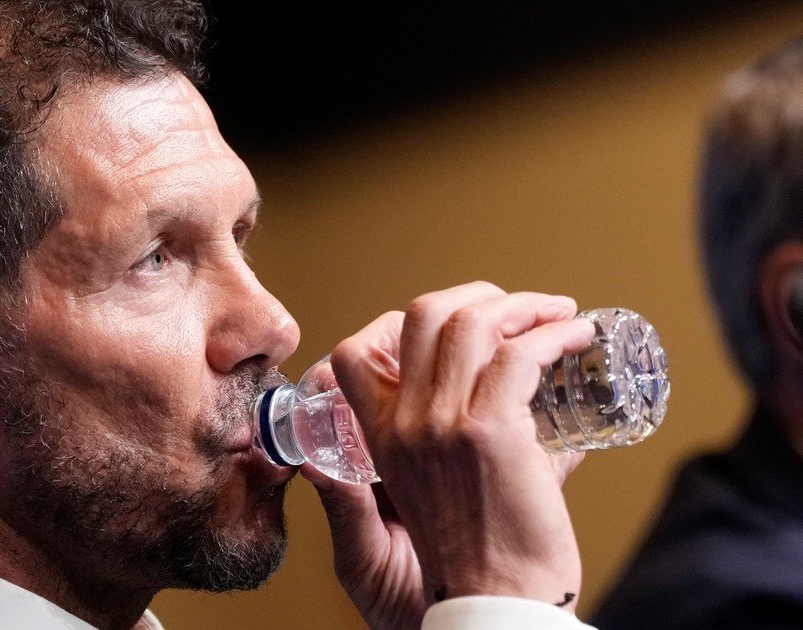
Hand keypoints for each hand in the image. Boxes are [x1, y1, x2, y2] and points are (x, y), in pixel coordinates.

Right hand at [307, 283, 593, 625]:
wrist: (492, 612)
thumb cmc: (467, 571)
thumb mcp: (404, 520)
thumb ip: (424, 471)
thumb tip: (485, 431)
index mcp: (377, 440)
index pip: (357, 353)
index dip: (403, 322)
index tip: (454, 324)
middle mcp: (402, 423)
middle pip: (422, 315)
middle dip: (476, 295)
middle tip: (516, 307)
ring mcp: (442, 424)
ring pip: (472, 322)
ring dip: (524, 305)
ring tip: (556, 314)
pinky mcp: (490, 432)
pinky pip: (521, 354)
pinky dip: (554, 333)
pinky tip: (576, 337)